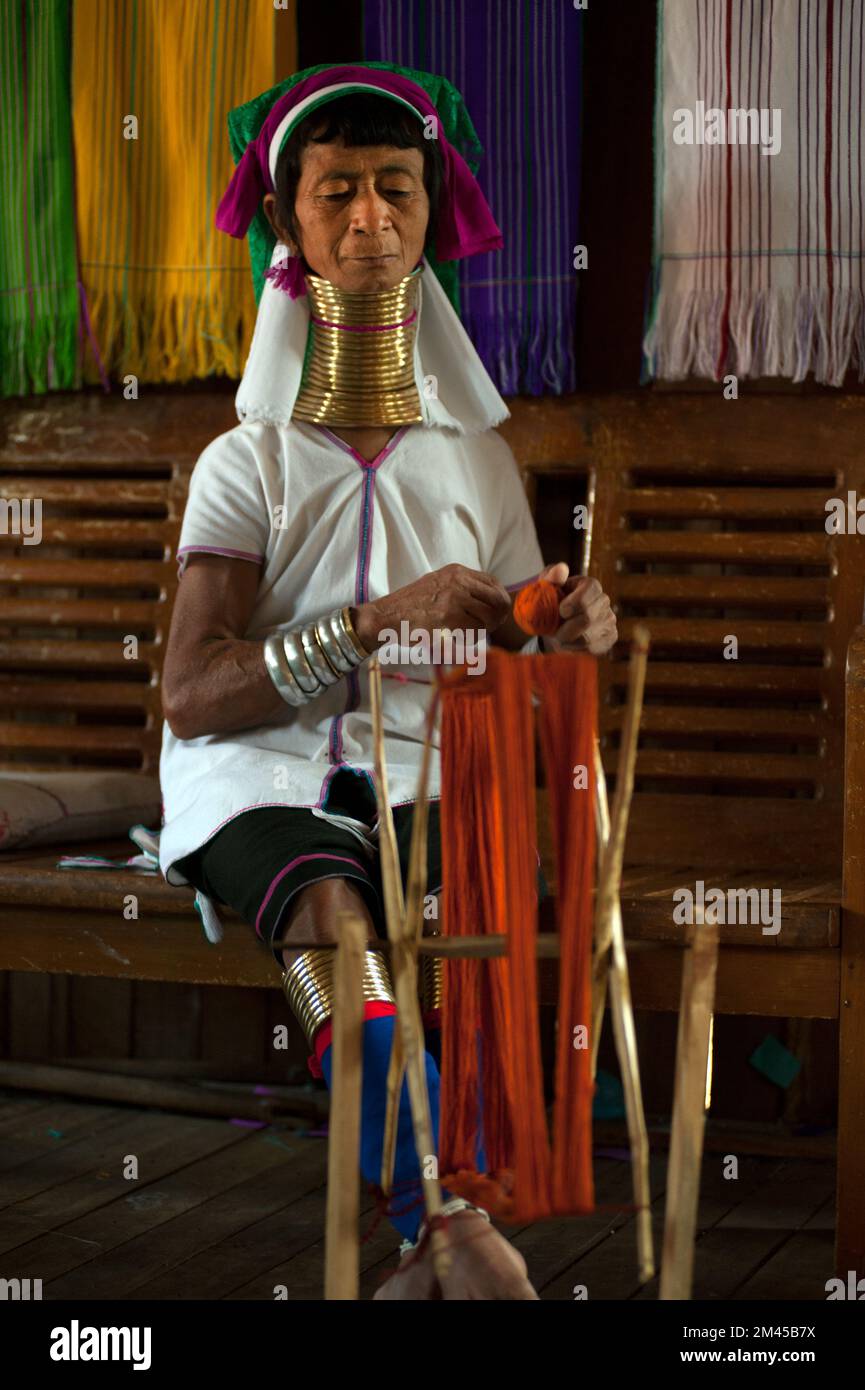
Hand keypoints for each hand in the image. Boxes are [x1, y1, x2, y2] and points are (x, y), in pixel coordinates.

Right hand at [351, 564, 511, 652]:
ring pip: (488, 617)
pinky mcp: (449, 616)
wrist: (386, 616)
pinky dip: (470, 638)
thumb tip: (490, 602)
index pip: (494, 582)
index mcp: (456, 571)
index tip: (497, 612)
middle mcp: (458, 581)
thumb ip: (462, 588)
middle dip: (498, 617)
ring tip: (468, 633)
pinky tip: (458, 638)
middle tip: (489, 627)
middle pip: (498, 600)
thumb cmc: (411, 605)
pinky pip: (475, 631)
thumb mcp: (438, 584)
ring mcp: (454, 598)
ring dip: (483, 630)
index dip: (500, 600)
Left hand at [540, 562, 616, 655]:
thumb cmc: (551, 605)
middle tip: (554, 631)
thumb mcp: (546, 589)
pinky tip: (570, 645)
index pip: (591, 590)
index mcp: (591, 585)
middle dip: (566, 628)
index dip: (575, 602)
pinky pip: (592, 649)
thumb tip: (561, 569)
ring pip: (588, 637)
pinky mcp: (610, 638)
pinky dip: (575, 650)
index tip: (561, 611)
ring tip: (560, 638)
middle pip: (588, 618)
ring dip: (568, 641)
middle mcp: (604, 601)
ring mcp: (609, 620)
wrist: (556, 627)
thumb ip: (550, 577)